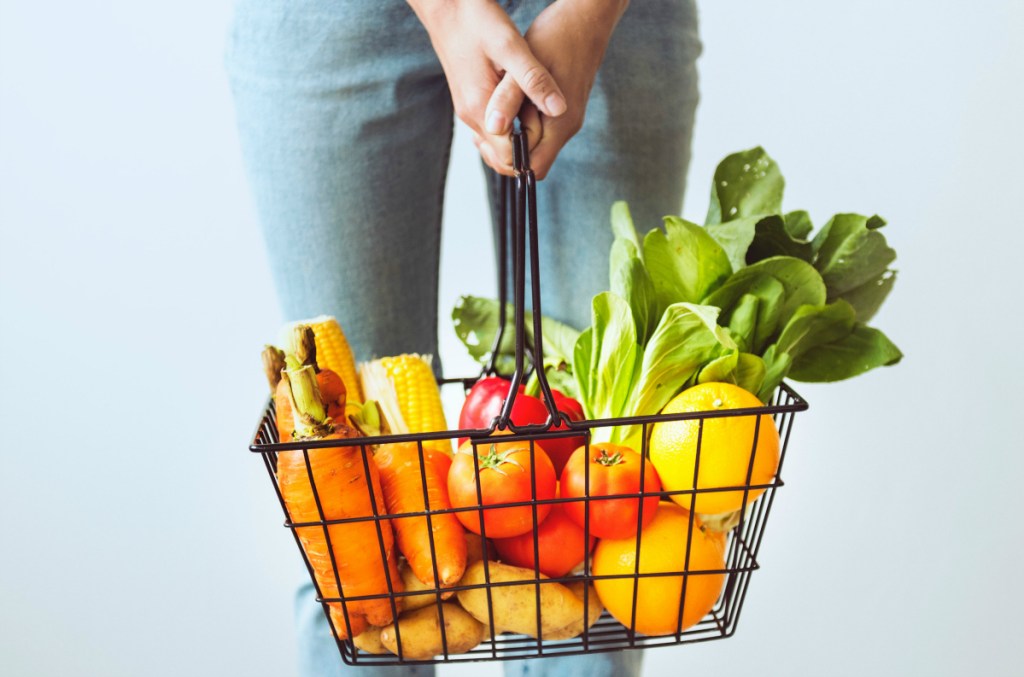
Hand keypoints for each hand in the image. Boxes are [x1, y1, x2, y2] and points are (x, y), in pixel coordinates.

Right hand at [408, 0, 567, 174]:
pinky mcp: (470, 101)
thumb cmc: (477, 21)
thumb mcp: (512, 47)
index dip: (532, 153)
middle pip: (500, 158)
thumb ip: (534, 80)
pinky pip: (490, 129)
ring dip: (518, 141)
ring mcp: (468, 110)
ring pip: (495, 145)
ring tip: (539, 119)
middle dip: (526, 152)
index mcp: (480, 109)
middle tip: (549, 129)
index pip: (508, 157)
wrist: (446, 7)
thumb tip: (559, 110)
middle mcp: (470, 116)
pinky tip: (524, 110)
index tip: (551, 135)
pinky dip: (509, 129)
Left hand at [482, 0, 628, 178]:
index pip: (532, 169)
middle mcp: (565, 128)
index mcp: (560, 125)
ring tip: (496, 109)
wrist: (585, 19)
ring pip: (533, 146)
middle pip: (532, 162)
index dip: (508, 160)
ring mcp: (565, 121)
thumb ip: (508, 99)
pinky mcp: (561, 111)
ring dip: (512, 134)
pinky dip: (519, 122)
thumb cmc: (557, 37)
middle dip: (506, 149)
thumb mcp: (525, 65)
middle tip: (488, 122)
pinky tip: (507, 102)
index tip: (489, 136)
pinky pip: (536, 130)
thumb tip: (493, 128)